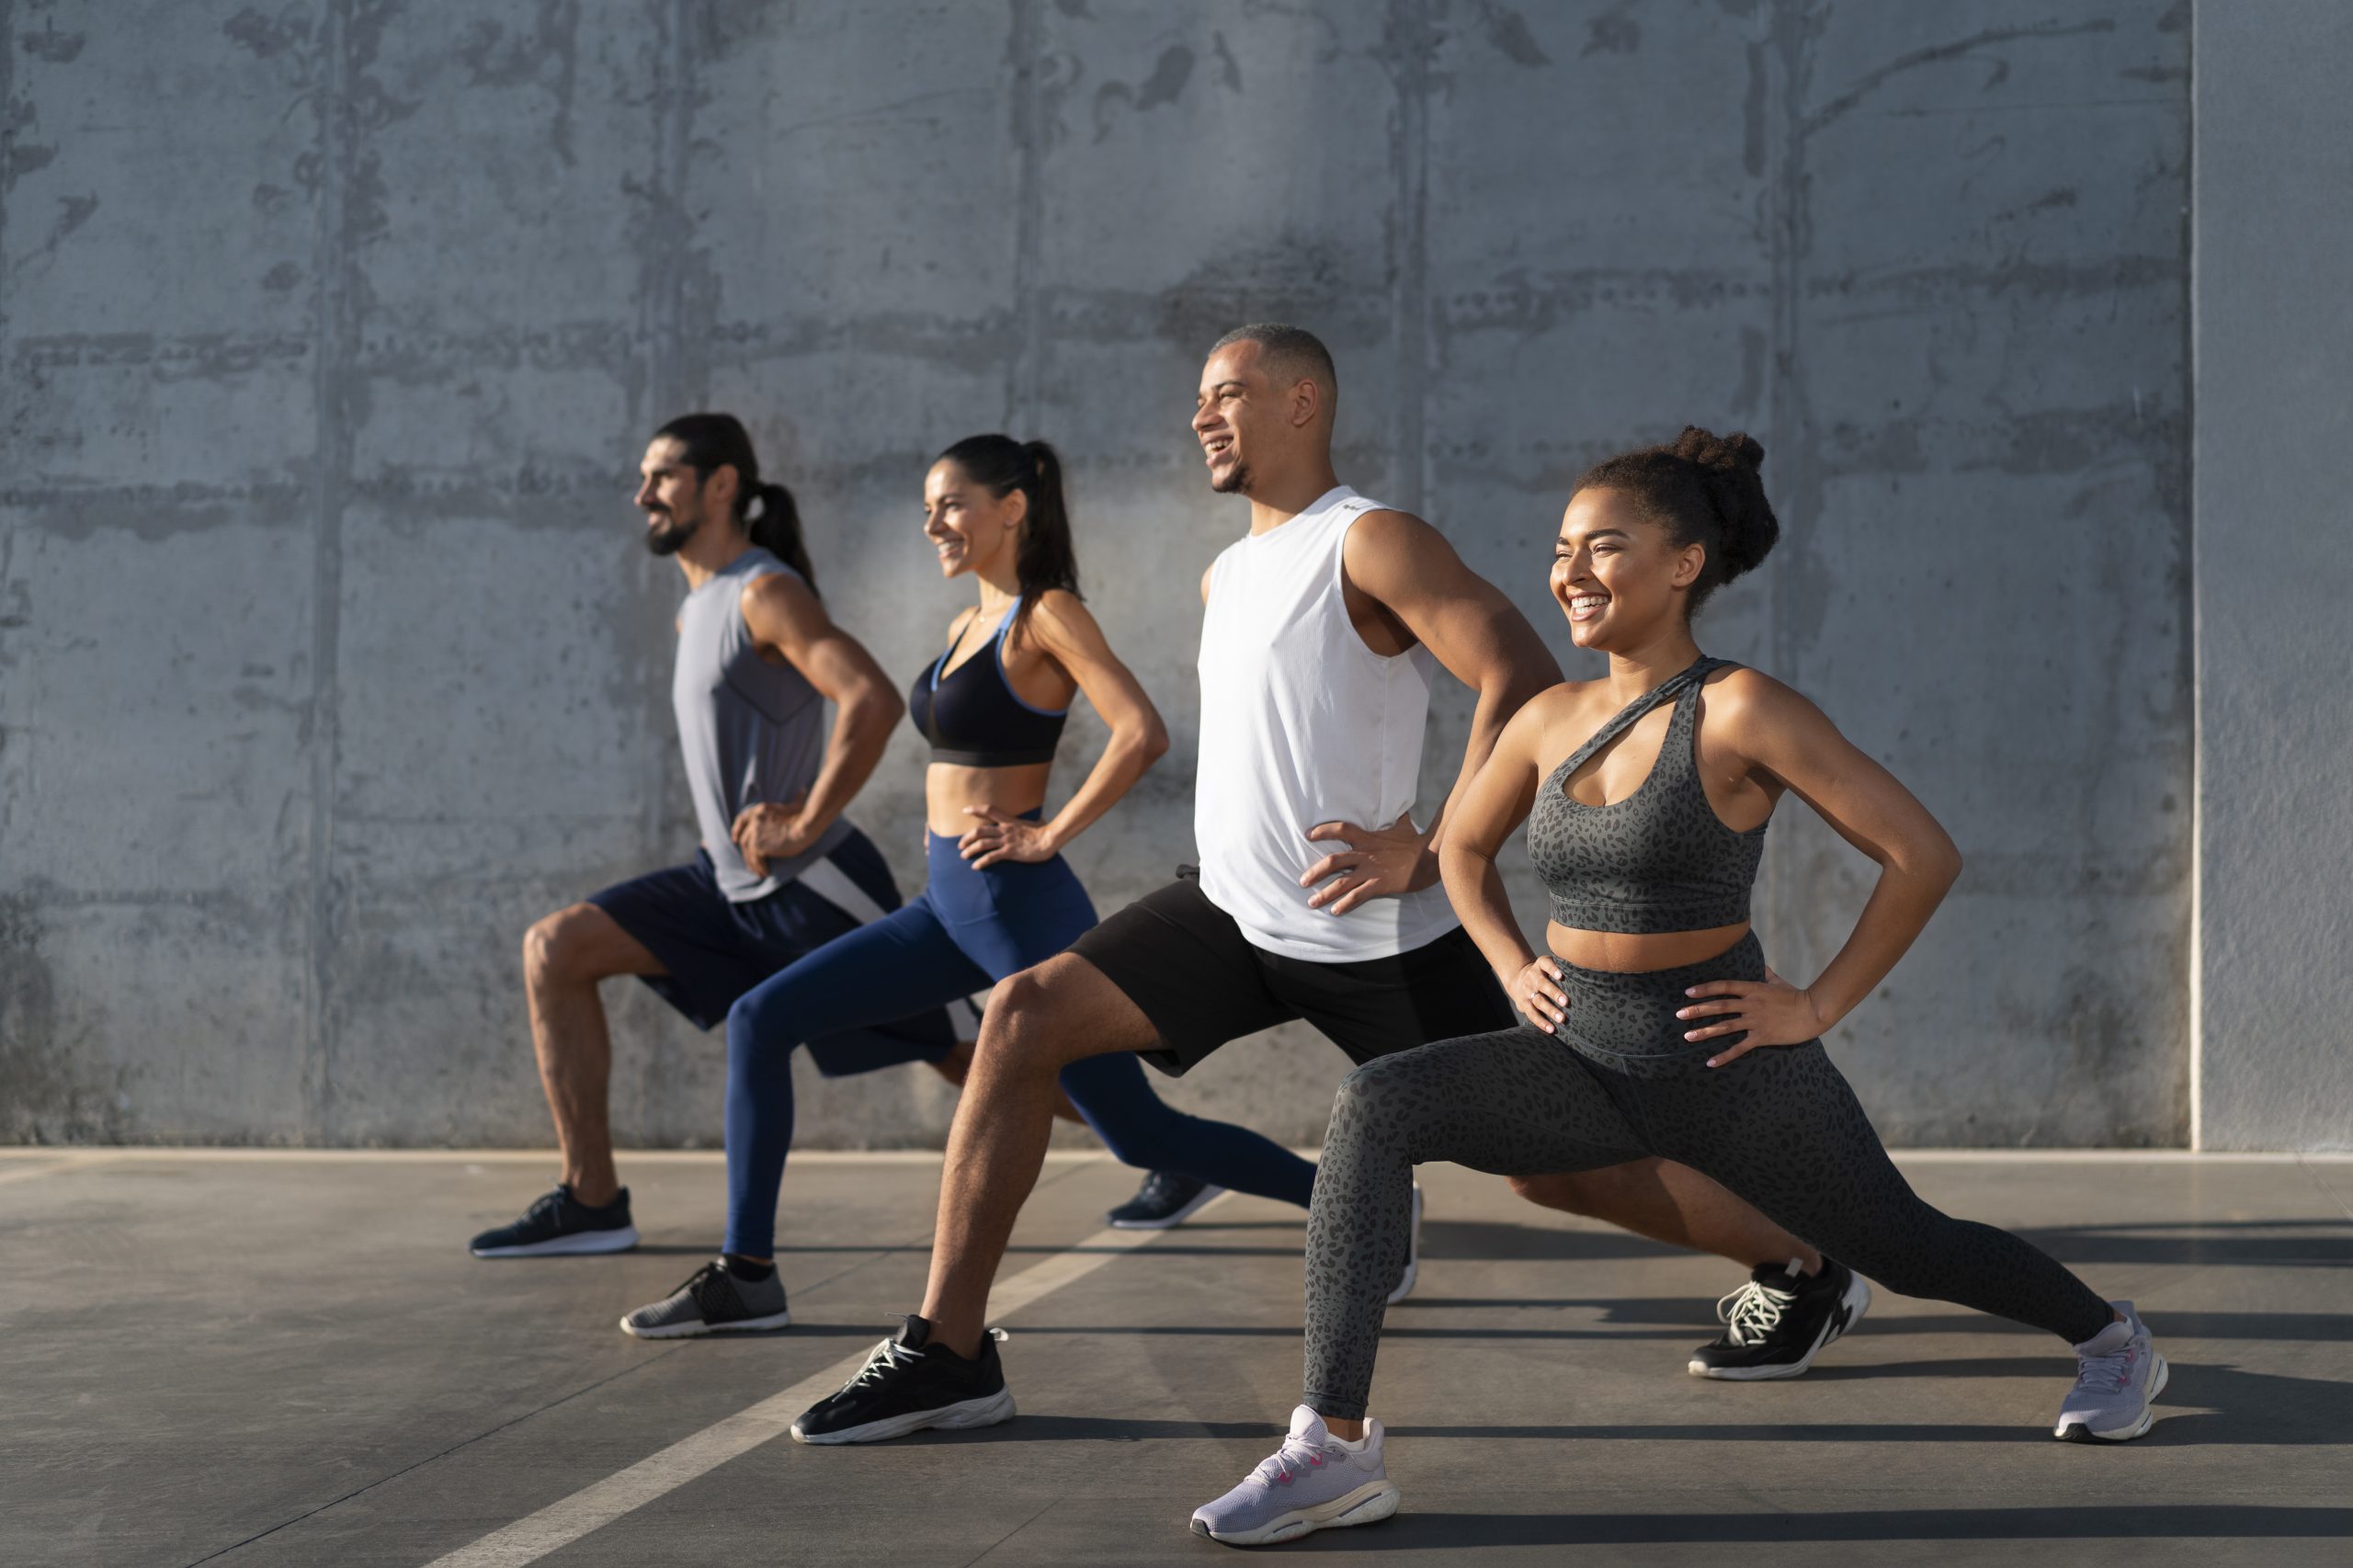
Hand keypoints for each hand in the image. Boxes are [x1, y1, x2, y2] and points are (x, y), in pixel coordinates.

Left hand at [730, 794, 816, 877]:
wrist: (804, 828)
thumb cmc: (804, 816)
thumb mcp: (797, 805)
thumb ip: (796, 798)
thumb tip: (802, 789)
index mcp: (760, 809)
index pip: (742, 819)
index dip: (736, 829)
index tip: (735, 839)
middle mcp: (754, 820)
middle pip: (744, 839)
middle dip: (745, 852)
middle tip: (750, 863)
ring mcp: (755, 833)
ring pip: (748, 851)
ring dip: (752, 863)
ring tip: (759, 872)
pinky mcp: (758, 845)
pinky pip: (755, 859)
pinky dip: (759, 867)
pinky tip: (765, 873)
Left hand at [959, 806, 1057, 867]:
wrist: (1049, 839)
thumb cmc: (1044, 832)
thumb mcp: (1033, 823)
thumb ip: (1028, 822)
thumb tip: (1038, 819)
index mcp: (1008, 821)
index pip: (989, 810)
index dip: (976, 809)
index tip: (965, 810)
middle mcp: (1004, 829)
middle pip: (979, 830)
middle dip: (966, 837)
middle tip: (960, 845)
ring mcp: (1007, 841)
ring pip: (982, 844)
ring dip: (970, 850)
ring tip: (963, 856)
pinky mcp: (1010, 852)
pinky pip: (991, 857)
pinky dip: (981, 862)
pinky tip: (975, 867)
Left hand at [1299, 816, 1437, 914]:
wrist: (1429, 858)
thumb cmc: (1416, 842)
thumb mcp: (1403, 826)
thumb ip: (1396, 818)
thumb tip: (1400, 808)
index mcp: (1367, 838)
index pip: (1341, 829)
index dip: (1323, 831)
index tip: (1308, 835)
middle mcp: (1365, 854)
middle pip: (1333, 861)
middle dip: (1315, 872)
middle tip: (1302, 881)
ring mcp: (1371, 870)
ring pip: (1341, 883)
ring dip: (1324, 893)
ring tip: (1311, 902)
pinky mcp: (1380, 884)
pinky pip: (1358, 896)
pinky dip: (1345, 904)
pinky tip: (1335, 911)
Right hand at [1508, 956, 1567, 1034]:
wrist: (1518, 980)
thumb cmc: (1544, 974)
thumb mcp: (1548, 965)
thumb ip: (1562, 968)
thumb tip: (1587, 976)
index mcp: (1540, 965)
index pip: (1546, 964)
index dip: (1553, 969)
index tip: (1561, 976)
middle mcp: (1532, 977)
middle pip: (1543, 984)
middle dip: (1554, 993)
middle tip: (1566, 1002)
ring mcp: (1527, 991)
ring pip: (1538, 1001)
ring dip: (1550, 1010)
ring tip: (1562, 1019)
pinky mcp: (1523, 1004)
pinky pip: (1532, 1014)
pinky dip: (1541, 1022)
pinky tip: (1551, 1029)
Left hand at [1677, 966, 1825, 1066]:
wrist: (1813, 1011)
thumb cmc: (1796, 995)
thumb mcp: (1778, 982)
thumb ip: (1765, 974)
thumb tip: (1759, 965)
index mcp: (1753, 989)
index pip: (1724, 986)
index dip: (1705, 989)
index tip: (1688, 992)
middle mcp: (1751, 1004)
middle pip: (1719, 1006)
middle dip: (1697, 1010)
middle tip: (1679, 1015)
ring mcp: (1756, 1021)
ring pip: (1725, 1026)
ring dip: (1705, 1032)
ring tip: (1687, 1037)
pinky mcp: (1762, 1037)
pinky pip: (1739, 1048)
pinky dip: (1724, 1056)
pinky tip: (1710, 1062)